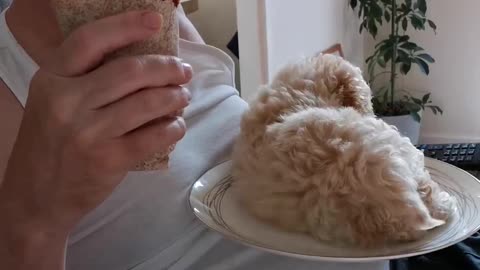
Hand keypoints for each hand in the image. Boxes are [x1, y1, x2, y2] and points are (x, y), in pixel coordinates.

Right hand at [0, 11, 191, 237]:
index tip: (155, 20)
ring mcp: (87, 132)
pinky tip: (176, 125)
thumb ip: (85, 79)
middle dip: (166, 68)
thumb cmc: (51, 144)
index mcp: (51, 79)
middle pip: (130, 71)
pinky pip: (154, 136)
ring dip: (175, 97)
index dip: (127, 25)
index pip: (91, 40)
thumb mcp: (53, 102)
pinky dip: (173, 127)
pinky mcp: (108, 159)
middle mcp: (66, 101)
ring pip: (147, 103)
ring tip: (183, 97)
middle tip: (183, 71)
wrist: (36, 197)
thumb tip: (141, 59)